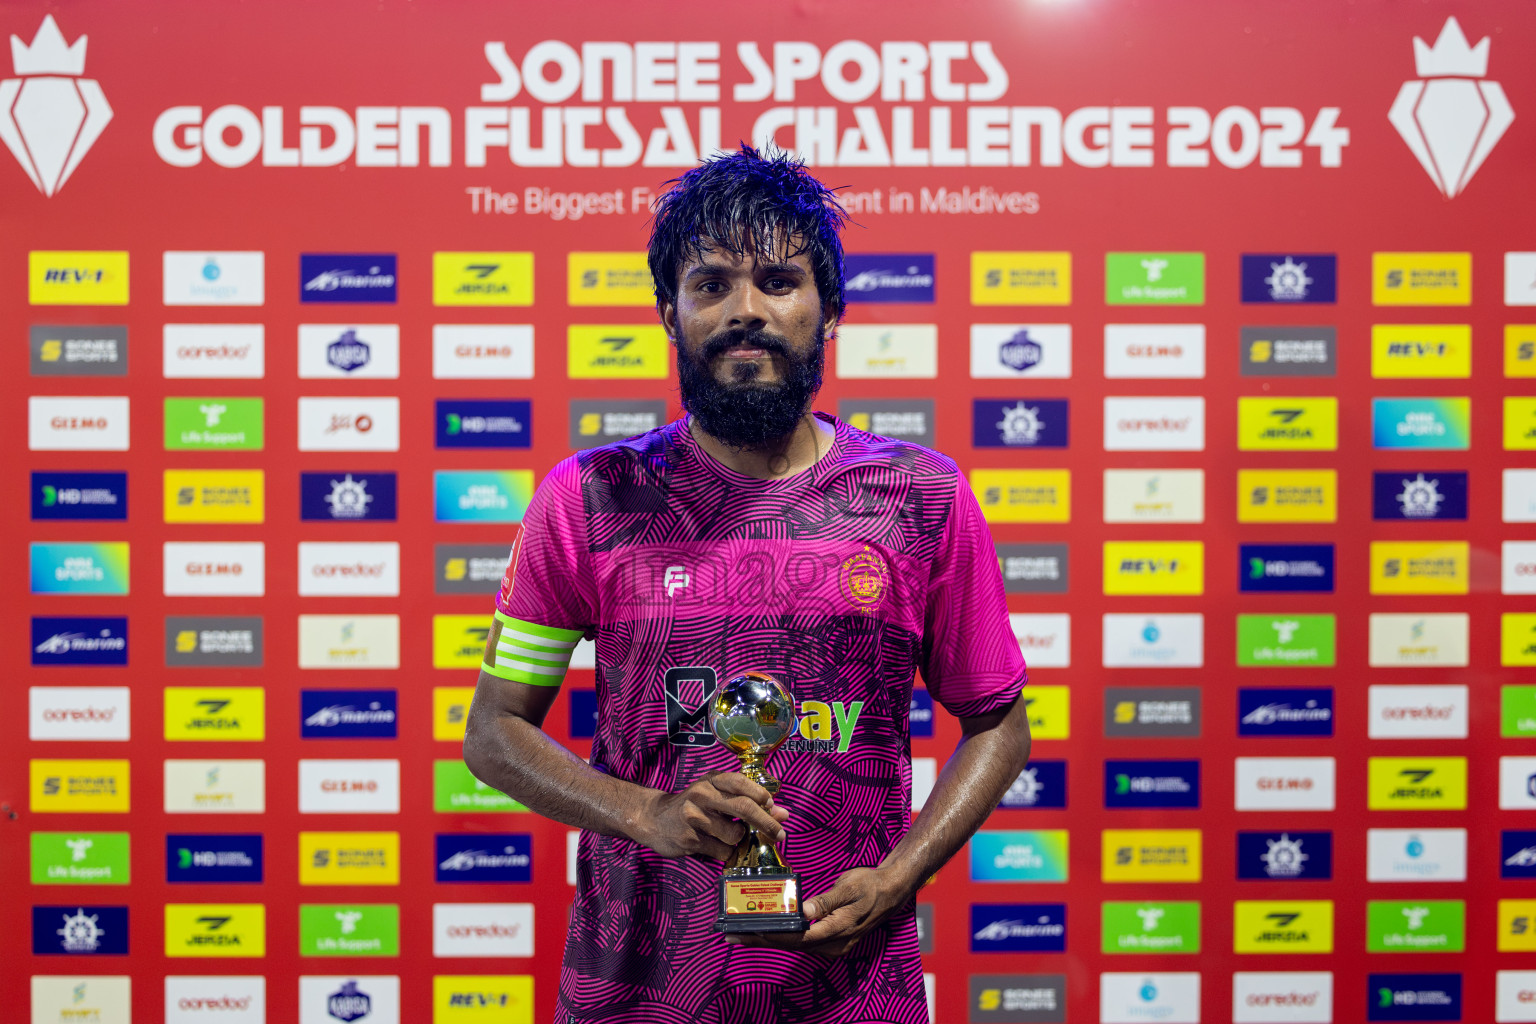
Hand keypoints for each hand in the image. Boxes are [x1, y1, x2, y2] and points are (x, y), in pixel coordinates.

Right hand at [638, 771, 789, 860]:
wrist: (652, 819)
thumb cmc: (692, 806)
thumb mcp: (715, 796)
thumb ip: (748, 802)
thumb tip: (783, 813)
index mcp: (711, 781)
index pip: (740, 782)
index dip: (760, 794)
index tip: (772, 805)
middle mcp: (702, 795)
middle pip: (743, 808)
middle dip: (766, 822)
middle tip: (780, 834)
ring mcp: (694, 818)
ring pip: (734, 835)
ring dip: (738, 841)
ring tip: (725, 836)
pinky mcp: (689, 839)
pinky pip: (722, 851)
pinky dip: (725, 852)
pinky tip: (713, 845)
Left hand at [724, 865, 911, 956]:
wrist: (891, 890)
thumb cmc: (870, 885)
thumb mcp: (849, 887)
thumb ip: (827, 900)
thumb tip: (805, 910)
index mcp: (837, 931)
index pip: (797, 938)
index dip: (771, 936)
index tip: (749, 932)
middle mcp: (833, 944)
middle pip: (791, 944)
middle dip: (762, 939)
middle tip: (734, 933)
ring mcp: (832, 944)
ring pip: (795, 944)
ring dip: (770, 938)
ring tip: (744, 932)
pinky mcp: (830, 939)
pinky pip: (803, 940)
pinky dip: (784, 935)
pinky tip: (769, 929)